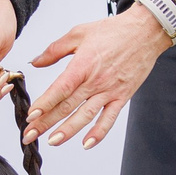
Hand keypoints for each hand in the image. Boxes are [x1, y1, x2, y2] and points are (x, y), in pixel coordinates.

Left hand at [26, 10, 173, 148]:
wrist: (145, 32)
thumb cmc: (114, 31)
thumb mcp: (79, 33)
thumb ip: (55, 49)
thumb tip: (36, 62)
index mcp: (83, 65)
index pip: (60, 89)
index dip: (44, 104)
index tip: (31, 115)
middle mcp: (95, 81)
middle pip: (67, 106)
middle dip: (46, 122)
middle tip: (30, 134)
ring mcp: (109, 91)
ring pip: (85, 115)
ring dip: (68, 130)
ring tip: (53, 141)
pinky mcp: (122, 97)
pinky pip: (109, 118)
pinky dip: (99, 132)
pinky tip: (87, 143)